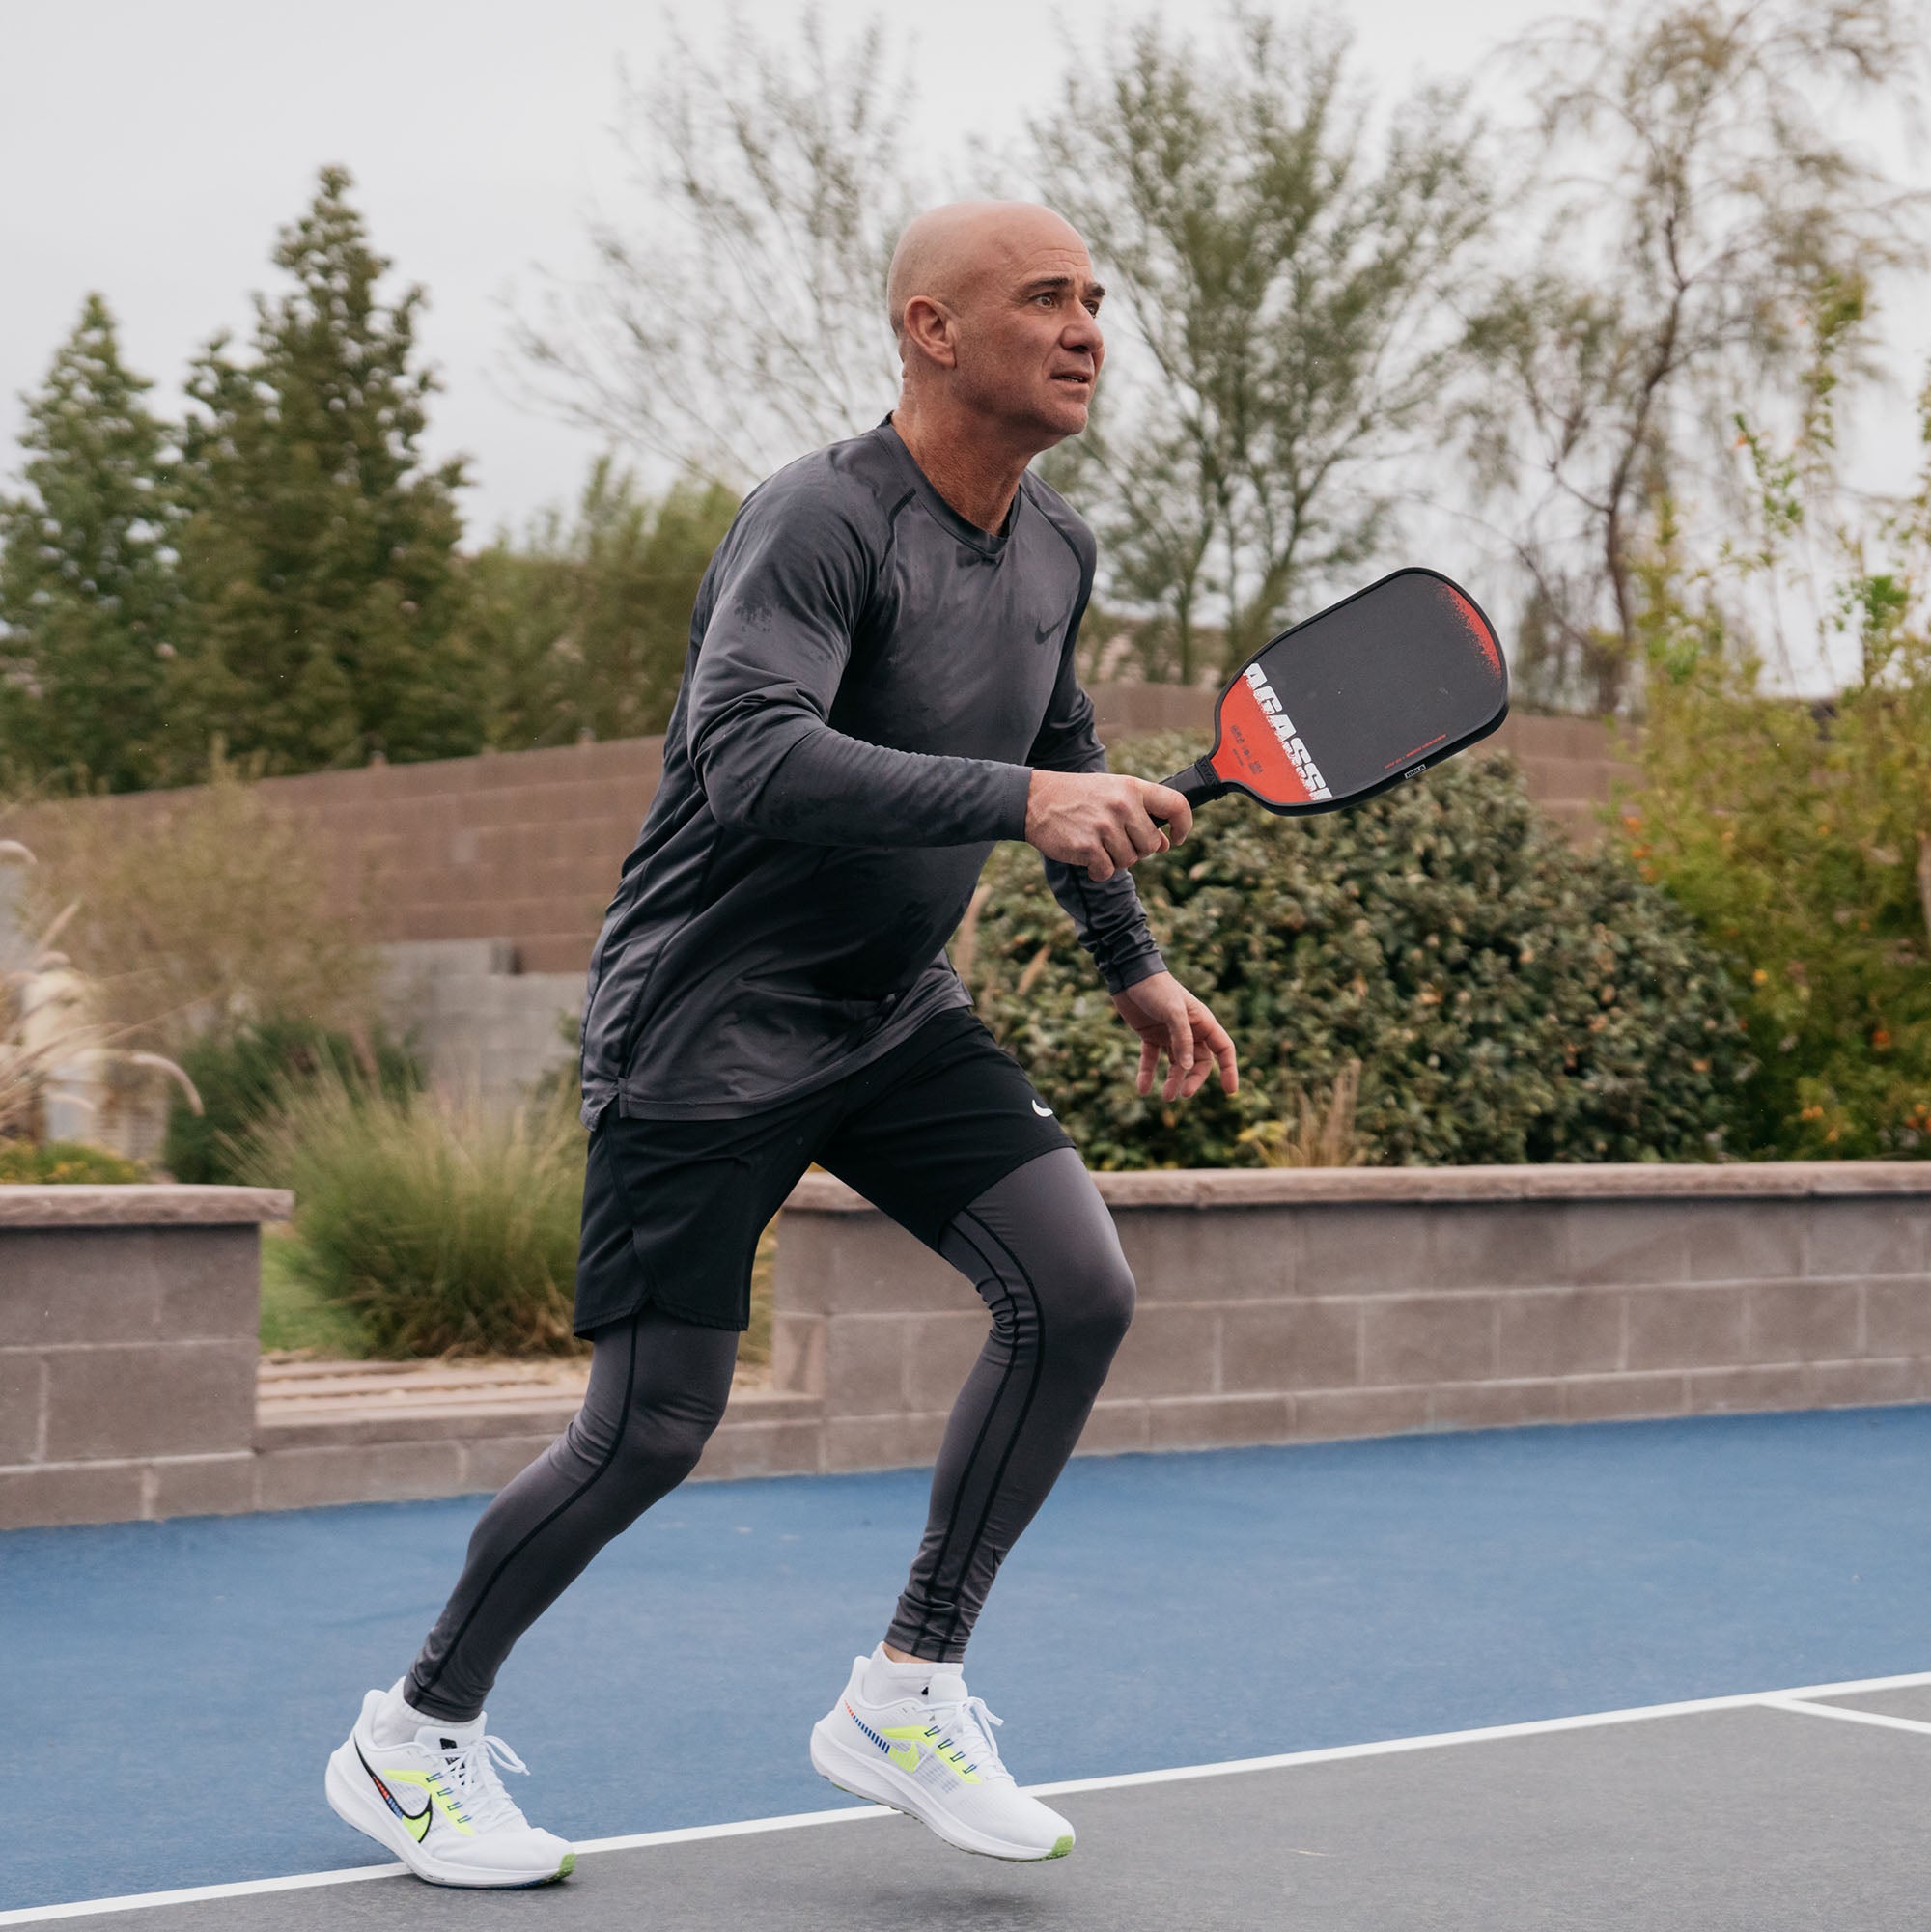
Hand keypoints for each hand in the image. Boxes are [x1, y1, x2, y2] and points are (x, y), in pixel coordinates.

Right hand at [1024, 770, 1190, 882]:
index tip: (1177, 838)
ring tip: (1097, 844)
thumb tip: (1165, 844)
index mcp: (1132, 788)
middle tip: (1114, 840)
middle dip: (1137, 850)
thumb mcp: (1112, 792)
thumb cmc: (1078, 797)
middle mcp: (1122, 805)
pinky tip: (1087, 858)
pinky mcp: (1088, 847)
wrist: (1035, 800)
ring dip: (1115, 860)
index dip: (1184, 825)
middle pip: (1151, 845)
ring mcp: (1105, 826)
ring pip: (1130, 861)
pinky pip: (1107, 872)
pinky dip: (1099, 871)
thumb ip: (1140, 813)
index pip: (1176, 804)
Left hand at [1112, 972, 1238, 1102]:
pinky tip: (1142, 1089)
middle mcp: (1189, 1030)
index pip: (1223, 1048)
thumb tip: (1189, 1068)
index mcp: (1202, 1022)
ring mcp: (1169, 1034)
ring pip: (1176, 1064)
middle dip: (1193, 1080)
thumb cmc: (1157, 988)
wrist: (1129, 974)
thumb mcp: (1173, 1012)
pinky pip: (1152, 1059)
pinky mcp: (1150, 1035)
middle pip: (1199, 1062)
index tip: (1230, 1091)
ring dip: (1173, 1081)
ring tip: (1166, 1097)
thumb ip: (1182, 1039)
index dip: (1229, 1069)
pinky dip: (1147, 1074)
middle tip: (1183, 1094)